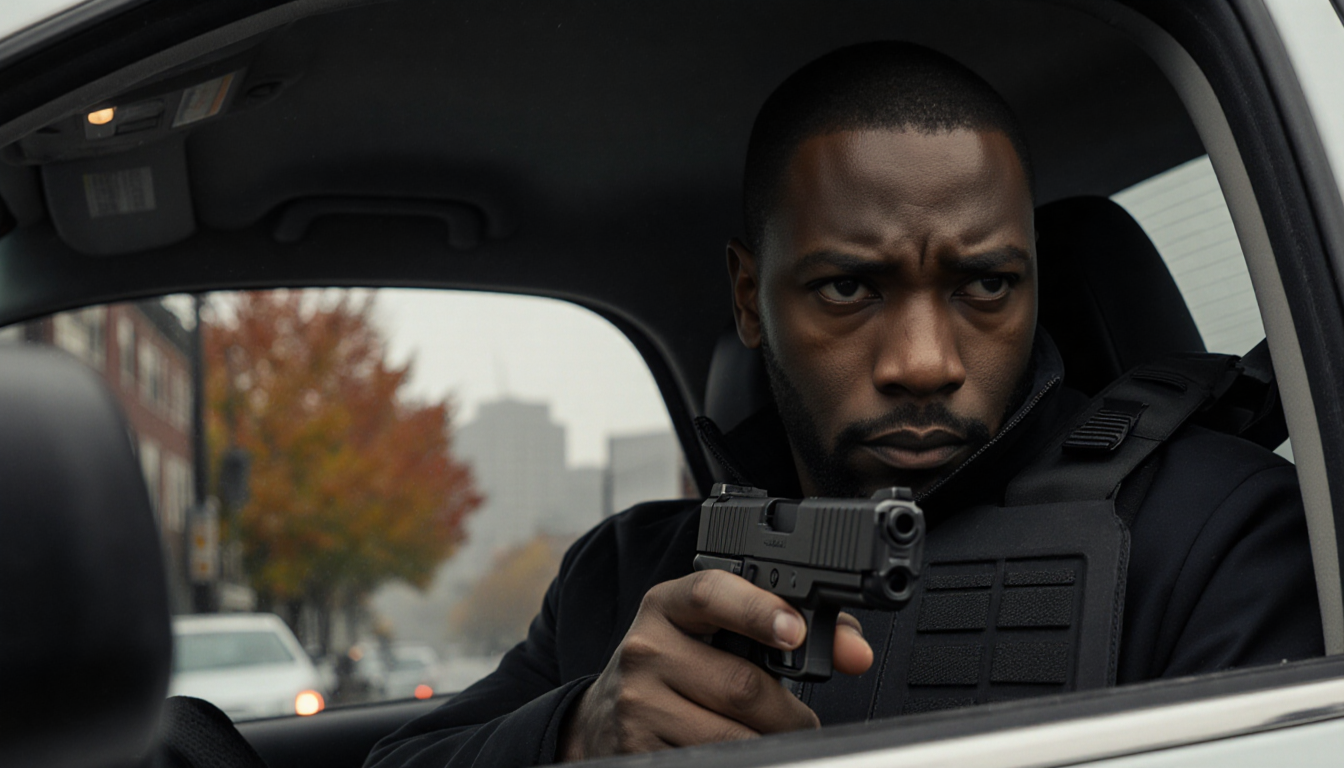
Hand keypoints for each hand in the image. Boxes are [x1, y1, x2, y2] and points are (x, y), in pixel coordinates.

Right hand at [558, 569, 872, 759]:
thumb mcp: (711, 634)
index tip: (796, 631)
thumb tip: (853, 649)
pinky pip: (712, 761)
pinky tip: (740, 753)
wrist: (603, 718)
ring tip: (773, 738)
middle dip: (787, 711)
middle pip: (741, 685)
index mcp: (667, 606)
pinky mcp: (637, 748)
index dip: (758, 610)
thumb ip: (782, 626)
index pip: (710, 593)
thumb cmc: (676, 669)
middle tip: (800, 719)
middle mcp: (645, 648)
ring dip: (770, 743)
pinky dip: (744, 761)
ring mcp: (638, 703)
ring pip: (733, 734)